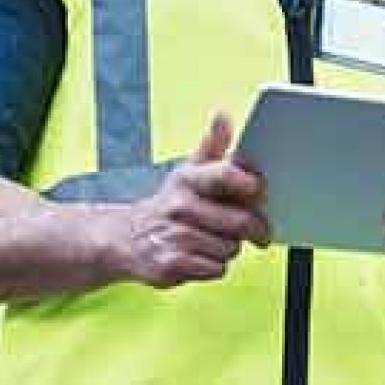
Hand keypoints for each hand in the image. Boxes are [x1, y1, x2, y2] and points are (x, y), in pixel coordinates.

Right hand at [112, 112, 269, 287]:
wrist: (126, 238)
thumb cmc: (171, 203)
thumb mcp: (190, 170)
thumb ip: (213, 144)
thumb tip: (223, 114)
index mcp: (189, 178)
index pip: (224, 175)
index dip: (247, 182)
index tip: (258, 189)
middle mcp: (180, 206)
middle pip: (240, 222)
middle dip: (253, 228)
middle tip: (256, 229)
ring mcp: (174, 236)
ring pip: (231, 248)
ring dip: (229, 247)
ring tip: (213, 238)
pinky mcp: (171, 265)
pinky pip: (216, 269)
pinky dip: (214, 266)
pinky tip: (200, 256)